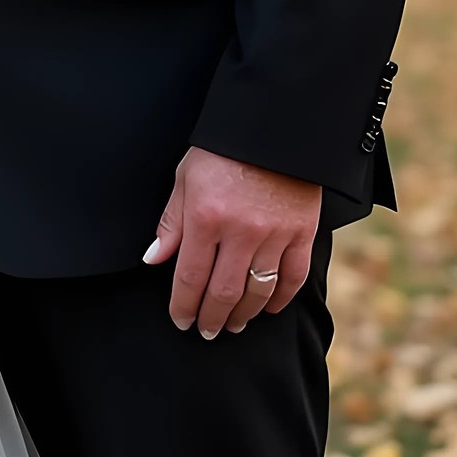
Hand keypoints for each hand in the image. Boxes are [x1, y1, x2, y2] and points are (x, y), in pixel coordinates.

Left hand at [144, 147, 321, 337]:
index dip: (183, 306)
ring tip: (233, 324)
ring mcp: (274, 235)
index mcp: (205, 218)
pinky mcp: (302, 233)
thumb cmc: (221, 150)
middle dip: (211, 318)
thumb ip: (171, 222)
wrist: (272, 125)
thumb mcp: (185, 178)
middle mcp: (240, 232)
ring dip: (243, 315)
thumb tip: (154, 259)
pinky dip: (280, 299)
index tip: (181, 321)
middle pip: (223, 293)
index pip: (190, 278)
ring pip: (257, 292)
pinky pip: (292, 278)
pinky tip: (268, 308)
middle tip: (207, 331)